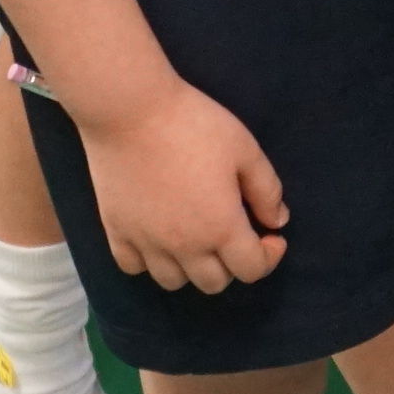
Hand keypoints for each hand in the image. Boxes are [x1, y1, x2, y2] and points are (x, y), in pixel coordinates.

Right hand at [80, 77, 290, 289]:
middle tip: (234, 233)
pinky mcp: (116, 232)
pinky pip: (133, 267)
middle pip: (214, 283)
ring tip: (196, 238)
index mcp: (221, 228)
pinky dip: (149, 261)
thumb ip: (266, 190)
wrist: (130, 110)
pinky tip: (158, 237)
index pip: (252, 270)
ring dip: (192, 268)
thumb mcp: (245, 149)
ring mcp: (146, 243)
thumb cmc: (194, 124)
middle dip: (232, 265)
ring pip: (173, 282)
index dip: (269, 256)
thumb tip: (277, 221)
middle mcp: (184, 247)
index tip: (271, 235)